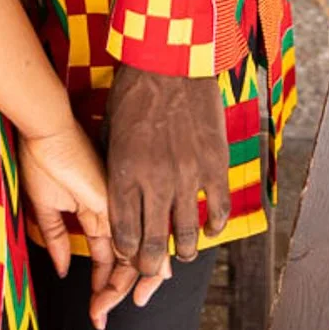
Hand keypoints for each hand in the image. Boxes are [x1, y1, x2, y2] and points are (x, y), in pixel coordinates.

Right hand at [19, 120, 118, 302]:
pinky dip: (138, 270)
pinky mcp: (116, 205)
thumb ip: (56, 238)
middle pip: (124, 261)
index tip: (96, 309)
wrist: (46, 133)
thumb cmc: (41, 159)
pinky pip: (136, 241)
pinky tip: (128, 291)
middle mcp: (113, 212)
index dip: (106, 283)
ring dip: (117, 291)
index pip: (110, 255)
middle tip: (97, 320)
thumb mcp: (45, 207)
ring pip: (132, 258)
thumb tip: (63, 270)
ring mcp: (118, 209)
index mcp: (97, 211)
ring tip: (99, 313)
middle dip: (112, 295)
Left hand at [104, 66, 230, 279]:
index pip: (123, 235)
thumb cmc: (133, 91)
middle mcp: (154, 182)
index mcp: (124, 174)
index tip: (129, 253)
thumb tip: (114, 199)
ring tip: (182, 253)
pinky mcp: (214, 165)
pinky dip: (214, 226)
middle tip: (153, 269)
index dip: (127, 253)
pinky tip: (210, 229)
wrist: (170, 60)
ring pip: (187, 236)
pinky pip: (218, 211)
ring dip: (184, 251)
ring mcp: (187, 176)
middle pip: (153, 246)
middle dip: (150, 267)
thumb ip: (113, 169)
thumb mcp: (110, 132)